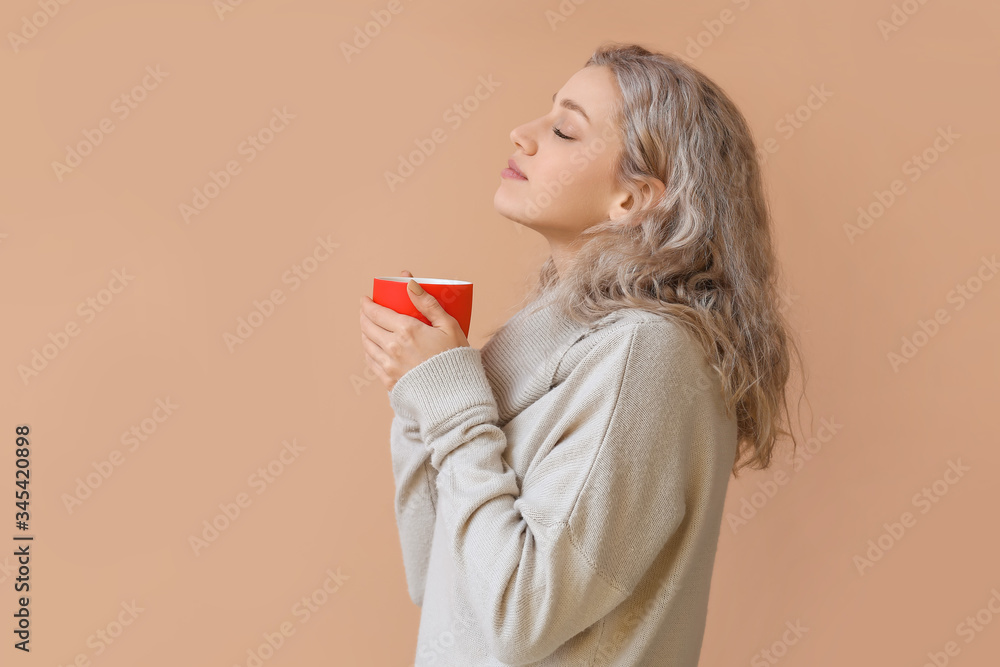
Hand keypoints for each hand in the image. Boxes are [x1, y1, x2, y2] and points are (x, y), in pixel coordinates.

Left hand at [360, 270, 470, 392]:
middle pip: (368, 327)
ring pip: (367, 344)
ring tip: (368, 328)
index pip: (377, 312)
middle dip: (364, 316)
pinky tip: (372, 349)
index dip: (367, 304)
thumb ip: (428, 303)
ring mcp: (389, 365)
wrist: (455, 394)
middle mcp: (393, 347)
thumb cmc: (455, 358)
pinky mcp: (389, 381)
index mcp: (407, 330)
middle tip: (366, 311)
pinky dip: (369, 352)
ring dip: (364, 333)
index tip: (365, 299)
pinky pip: (371, 363)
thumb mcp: (449, 325)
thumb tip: (410, 284)